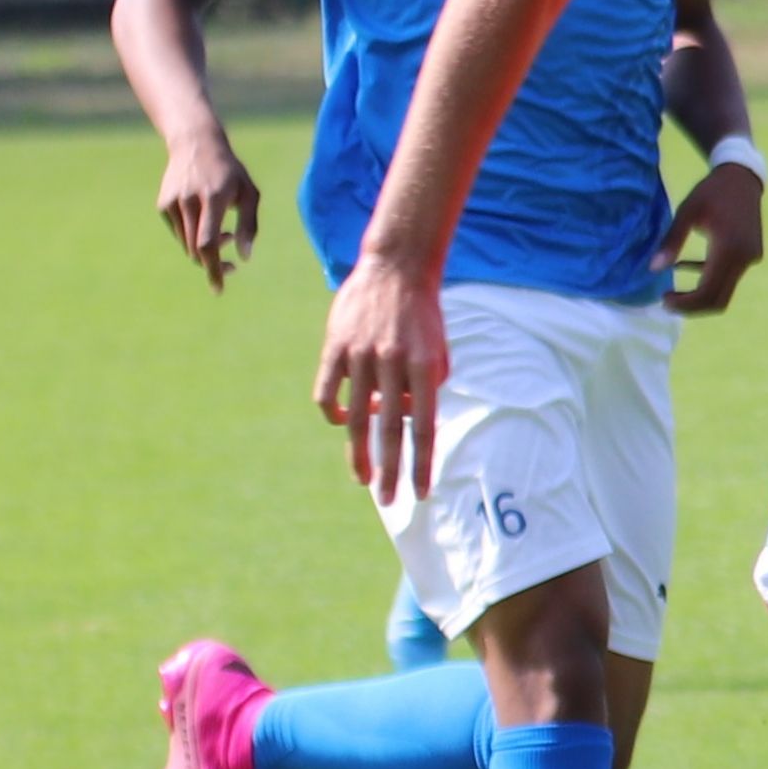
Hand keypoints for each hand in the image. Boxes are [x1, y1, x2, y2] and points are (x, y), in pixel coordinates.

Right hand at [156, 134, 258, 293]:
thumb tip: (245, 257)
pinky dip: (193, 237)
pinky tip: (205, 221)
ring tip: (224, 235)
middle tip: (231, 266)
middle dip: (213, 263)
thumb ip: (249, 225)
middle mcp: (189, 202)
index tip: (218, 288)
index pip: (208, 243)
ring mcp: (172, 203)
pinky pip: (179, 233)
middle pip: (196, 248)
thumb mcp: (249, 193)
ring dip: (205, 249)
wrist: (195, 144)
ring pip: (186, 244)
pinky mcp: (163, 205)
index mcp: (213, 199)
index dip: (213, 268)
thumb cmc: (230, 172)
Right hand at [314, 257, 448, 499]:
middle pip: (389, 430)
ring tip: (363, 478)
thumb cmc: (423, 314)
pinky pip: (329, 393)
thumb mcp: (438, 349)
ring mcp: (360, 356)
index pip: (424, 427)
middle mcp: (392, 364)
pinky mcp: (335, 348)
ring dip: (359, 453)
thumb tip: (409, 420)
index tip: (421, 492)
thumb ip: (428, 386)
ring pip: (355, 418)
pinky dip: (336, 414)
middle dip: (390, 471)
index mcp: (424, 366)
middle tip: (389, 501)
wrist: (397, 267)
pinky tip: (345, 421)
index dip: (421, 463)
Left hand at [656, 162, 765, 314]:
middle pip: (718, 300)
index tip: (664, 300)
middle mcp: (744, 259)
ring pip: (725, 292)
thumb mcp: (686, 211)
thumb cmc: (712, 191)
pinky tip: (689, 267)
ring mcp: (751, 258)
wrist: (742, 177)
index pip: (707, 292)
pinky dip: (709, 280)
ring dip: (700, 295)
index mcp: (729, 249)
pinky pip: (730, 278)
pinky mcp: (752, 255)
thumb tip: (654, 269)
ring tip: (675, 288)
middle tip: (667, 300)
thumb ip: (671, 241)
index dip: (685, 303)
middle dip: (692, 306)